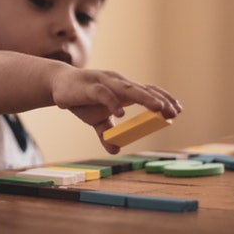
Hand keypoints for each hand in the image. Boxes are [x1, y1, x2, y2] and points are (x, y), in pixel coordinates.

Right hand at [50, 67, 181, 152]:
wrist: (57, 85)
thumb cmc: (80, 99)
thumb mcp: (95, 120)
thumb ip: (106, 133)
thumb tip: (115, 150)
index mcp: (122, 90)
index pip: (147, 91)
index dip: (163, 99)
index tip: (177, 111)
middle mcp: (117, 83)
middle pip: (143, 90)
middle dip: (160, 100)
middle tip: (173, 112)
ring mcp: (104, 83)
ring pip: (128, 89)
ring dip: (145, 98)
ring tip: (158, 108)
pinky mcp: (90, 87)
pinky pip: (104, 94)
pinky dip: (113, 103)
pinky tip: (121, 114)